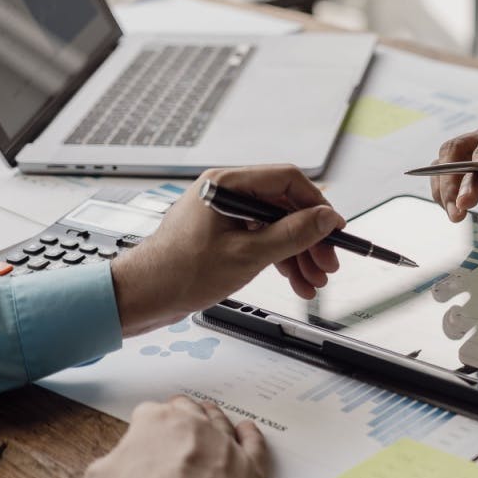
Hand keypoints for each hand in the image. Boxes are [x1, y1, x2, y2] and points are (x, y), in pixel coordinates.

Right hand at [82, 396, 268, 477]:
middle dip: (181, 412)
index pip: (148, 413)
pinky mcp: (250, 466)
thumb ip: (109, 463)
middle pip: (188, 410)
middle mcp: (195, 425)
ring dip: (214, 418)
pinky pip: (254, 443)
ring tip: (211, 413)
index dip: (144, 425)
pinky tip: (248, 430)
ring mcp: (225, 444)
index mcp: (156, 422)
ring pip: (221, 422)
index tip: (144, 433)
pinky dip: (251, 435)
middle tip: (178, 416)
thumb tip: (114, 466)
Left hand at [112, 165, 345, 335]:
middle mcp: (225, 193)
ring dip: (299, 254)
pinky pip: (262, 239)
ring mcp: (224, 214)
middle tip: (327, 262)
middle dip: (310, 238)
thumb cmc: (178, 272)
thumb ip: (293, 234)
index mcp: (226, 184)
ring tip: (313, 280)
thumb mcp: (248, 254)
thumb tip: (325, 218)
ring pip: (276, 226)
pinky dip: (280, 259)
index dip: (317, 205)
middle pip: (285, 206)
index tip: (334, 228)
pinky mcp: (223, 234)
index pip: (287, 181)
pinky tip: (295, 279)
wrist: (143, 297)